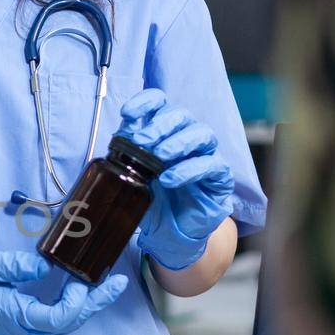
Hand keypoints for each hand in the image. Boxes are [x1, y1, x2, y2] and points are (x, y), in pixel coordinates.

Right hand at [0, 249, 126, 334]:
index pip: (58, 318)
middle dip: (94, 303)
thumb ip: (13, 266)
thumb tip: (44, 266)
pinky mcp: (23, 331)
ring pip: (64, 326)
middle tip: (117, 283)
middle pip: (69, 324)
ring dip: (86, 306)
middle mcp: (22, 332)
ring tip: (105, 285)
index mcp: (13, 316)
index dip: (77, 301)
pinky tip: (81, 292)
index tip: (80, 279)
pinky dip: (72, 309)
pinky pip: (54, 324)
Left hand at [118, 90, 234, 270]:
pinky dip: (189, 170)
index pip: (161, 103)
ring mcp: (207, 155)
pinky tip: (169, 179)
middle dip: (160, 125)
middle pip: (182, 115)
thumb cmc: (155, 198)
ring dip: (178, 142)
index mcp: (167, 131)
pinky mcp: (220, 177)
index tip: (127, 114)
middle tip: (142, 141)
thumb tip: (114, 140)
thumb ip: (127, 157)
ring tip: (159, 158)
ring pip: (202, 133)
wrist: (173, 232)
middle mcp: (189, 137)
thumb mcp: (134, 176)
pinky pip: (212, 165)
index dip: (146, 102)